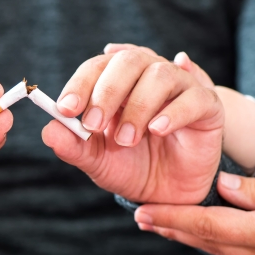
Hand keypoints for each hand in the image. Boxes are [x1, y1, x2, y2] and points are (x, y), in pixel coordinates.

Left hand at [42, 44, 223, 203]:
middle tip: (93, 124)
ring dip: (137, 106)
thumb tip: (48, 131)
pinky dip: (172, 112)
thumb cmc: (130, 167)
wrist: (166, 193)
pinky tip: (156, 131)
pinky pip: (193, 97)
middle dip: (106, 91)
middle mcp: (147, 77)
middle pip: (129, 61)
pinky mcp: (206, 106)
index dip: (80, 84)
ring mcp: (179, 88)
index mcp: (117, 83)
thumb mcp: (97, 160)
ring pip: (159, 75)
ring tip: (126, 139)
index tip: (65, 109)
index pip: (97, 67)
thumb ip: (74, 146)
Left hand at [135, 169, 254, 254]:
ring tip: (167, 226)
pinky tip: (210, 235)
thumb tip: (222, 186)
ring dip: (194, 238)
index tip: (143, 212)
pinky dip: (221, 243)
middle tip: (144, 219)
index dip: (173, 218)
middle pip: (212, 242)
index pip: (210, 225)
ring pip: (228, 252)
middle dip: (174, 230)